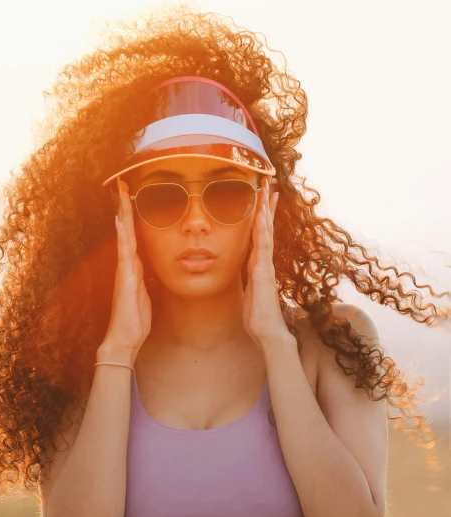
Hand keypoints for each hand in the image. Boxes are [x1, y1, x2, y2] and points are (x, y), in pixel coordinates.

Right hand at [100, 178, 151, 362]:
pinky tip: (119, 220)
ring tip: (120, 193)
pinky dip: (122, 235)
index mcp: (133, 268)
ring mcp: (124, 270)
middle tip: (122, 184)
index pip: (133, 235)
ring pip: (123, 235)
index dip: (132, 216)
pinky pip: (124, 252)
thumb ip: (144, 278)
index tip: (131, 196)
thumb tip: (146, 266)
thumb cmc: (135, 319)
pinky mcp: (125, 279)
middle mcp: (126, 265)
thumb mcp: (145, 294)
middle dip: (124, 207)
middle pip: (125, 229)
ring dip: (122, 214)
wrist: (125, 338)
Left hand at [242, 177, 292, 350]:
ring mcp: (265, 266)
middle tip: (268, 183)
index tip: (263, 197)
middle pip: (265, 227)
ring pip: (265, 232)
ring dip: (265, 211)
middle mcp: (263, 262)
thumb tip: (247, 273)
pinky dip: (262, 230)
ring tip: (267, 190)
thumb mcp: (249, 293)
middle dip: (266, 205)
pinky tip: (262, 216)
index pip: (260, 235)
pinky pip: (262, 247)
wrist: (268, 333)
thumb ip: (250, 280)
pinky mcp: (263, 273)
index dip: (262, 215)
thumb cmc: (259, 317)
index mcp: (258, 265)